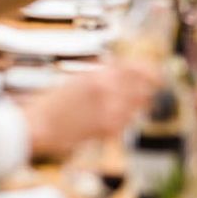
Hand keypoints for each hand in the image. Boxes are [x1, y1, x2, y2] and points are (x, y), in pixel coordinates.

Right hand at [22, 64, 159, 157]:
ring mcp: (108, 109)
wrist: (37, 126)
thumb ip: (102, 76)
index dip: (151, 71)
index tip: (159, 76)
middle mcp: (108, 89)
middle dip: (148, 92)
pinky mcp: (106, 129)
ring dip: (135, 109)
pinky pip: (125, 125)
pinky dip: (122, 123)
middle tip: (149, 95)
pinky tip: (109, 123)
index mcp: (100, 73)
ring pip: (136, 109)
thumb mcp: (78, 80)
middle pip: (143, 89)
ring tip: (120, 110)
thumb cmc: (52, 102)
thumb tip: (122, 73)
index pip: (136, 68)